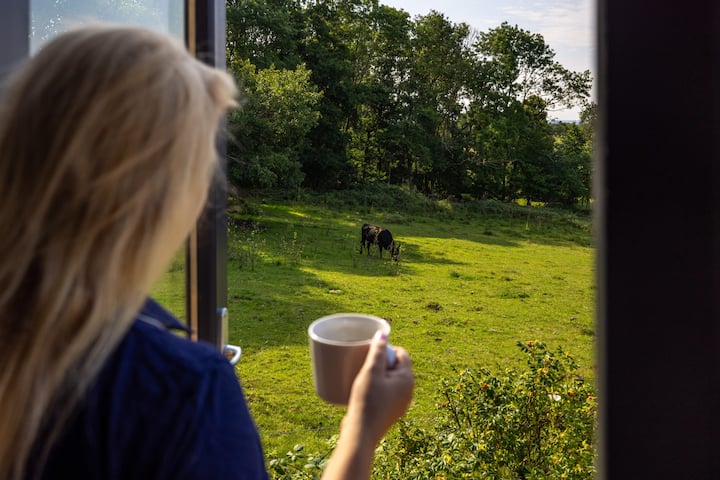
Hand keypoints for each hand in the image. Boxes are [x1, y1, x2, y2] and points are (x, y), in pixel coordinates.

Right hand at [344, 330, 414, 444]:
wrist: (361, 434)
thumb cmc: (367, 401)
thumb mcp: (371, 372)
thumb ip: (378, 351)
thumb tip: (383, 333)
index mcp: (407, 379)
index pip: (401, 354)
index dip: (386, 350)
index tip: (370, 353)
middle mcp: (408, 391)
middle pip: (396, 366)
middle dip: (381, 363)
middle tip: (364, 365)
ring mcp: (400, 403)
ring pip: (390, 380)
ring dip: (378, 375)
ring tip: (362, 377)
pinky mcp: (391, 411)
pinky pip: (386, 392)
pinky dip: (377, 388)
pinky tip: (364, 391)